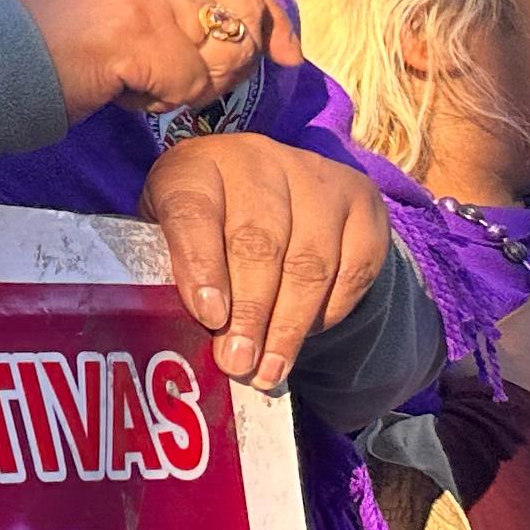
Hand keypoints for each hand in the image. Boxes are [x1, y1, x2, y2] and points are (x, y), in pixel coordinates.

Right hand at [5, 0, 294, 120]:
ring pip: (223, 48)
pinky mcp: (139, 33)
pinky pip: (193, 82)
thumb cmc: (33, 42)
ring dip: (197, 82)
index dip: (264, 9)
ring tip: (151, 87)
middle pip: (239, 4)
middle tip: (220, 88)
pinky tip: (129, 96)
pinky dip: (167, 100)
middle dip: (243, 54)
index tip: (284, 49)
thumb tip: (222, 22)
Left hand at [140, 135, 390, 392]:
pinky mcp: (362, 201)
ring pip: (309, 261)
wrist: (269, 184)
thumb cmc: (203, 222)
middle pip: (258, 242)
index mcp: (196, 165)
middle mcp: (257, 160)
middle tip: (238, 360)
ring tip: (269, 368)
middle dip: (250, 312)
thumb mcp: (167, 231)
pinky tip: (303, 338)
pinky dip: (328, 312)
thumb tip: (178, 337)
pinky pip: (353, 269)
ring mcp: (315, 177)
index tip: (209, 317)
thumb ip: (170, 269)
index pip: (193, 212)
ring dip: (289, 325)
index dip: (201, 265)